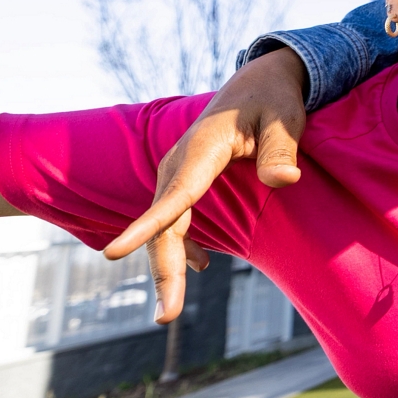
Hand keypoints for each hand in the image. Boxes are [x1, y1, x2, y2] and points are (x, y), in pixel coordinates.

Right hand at [104, 46, 308, 322]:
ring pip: (166, 225)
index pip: (174, 196)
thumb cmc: (274, 99)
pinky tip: (197, 268)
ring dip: (167, 266)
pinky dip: (180, 245)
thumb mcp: (285, 119)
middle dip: (163, 269)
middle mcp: (179, 162)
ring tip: (169, 311)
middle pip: (165, 223)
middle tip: (166, 317)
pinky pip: (175, 218)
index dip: (146, 228)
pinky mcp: (186, 177)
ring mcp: (178, 171)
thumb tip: (284, 181)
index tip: (113, 254)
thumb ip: (281, 148)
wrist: (260, 80)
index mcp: (201, 149)